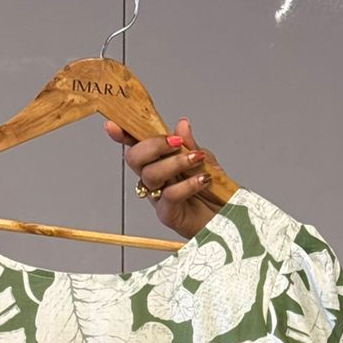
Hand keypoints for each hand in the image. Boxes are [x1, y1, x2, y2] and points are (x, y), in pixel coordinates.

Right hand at [102, 116, 226, 238]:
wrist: (230, 218)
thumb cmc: (215, 191)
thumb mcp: (205, 160)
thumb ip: (190, 144)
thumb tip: (181, 124)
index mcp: (160, 162)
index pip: (136, 145)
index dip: (122, 135)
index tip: (112, 126)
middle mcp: (155, 179)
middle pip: (134, 159)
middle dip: (152, 145)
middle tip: (176, 142)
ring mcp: (159, 198)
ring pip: (150, 175)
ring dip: (174, 163)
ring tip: (197, 160)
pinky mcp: (168, 215)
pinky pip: (169, 196)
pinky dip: (186, 185)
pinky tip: (202, 180)